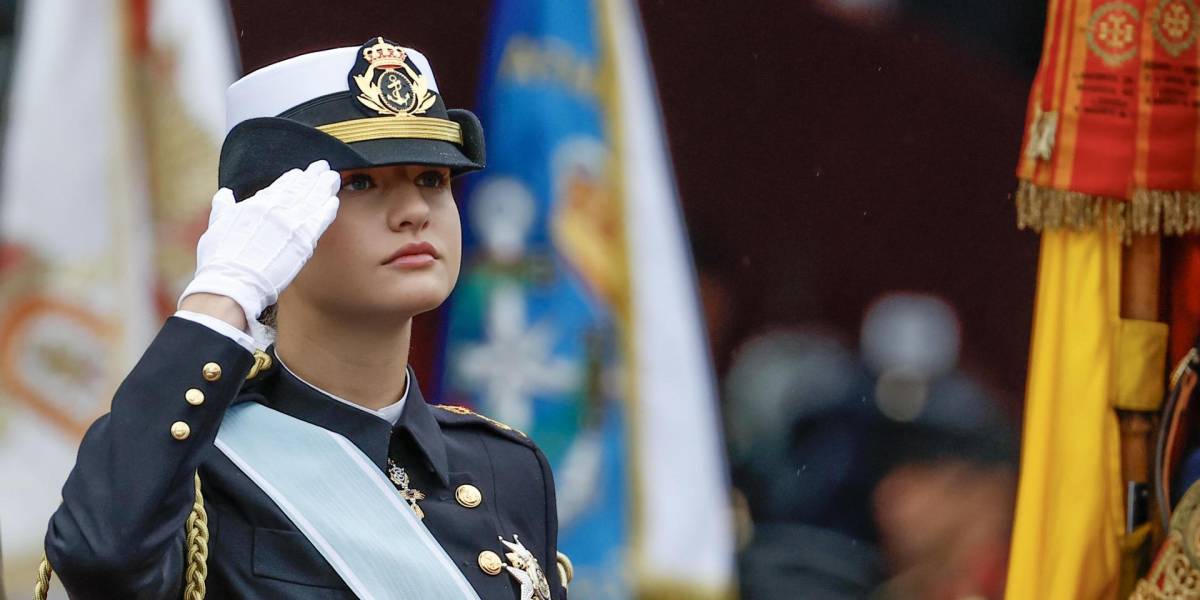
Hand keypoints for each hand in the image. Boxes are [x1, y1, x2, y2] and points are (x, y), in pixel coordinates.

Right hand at [179, 160, 339, 327]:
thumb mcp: (217, 224)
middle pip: (299, 188)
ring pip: (313, 199)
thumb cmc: (220, 259)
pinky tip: (334, 201)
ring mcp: (292, 223)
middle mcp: (276, 209)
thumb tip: (225, 193)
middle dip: (312, 176)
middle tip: (323, 167)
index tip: (300, 173)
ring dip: (324, 186)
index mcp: (256, 203)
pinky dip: (328, 208)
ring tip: (333, 178)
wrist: (233, 281)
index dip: (293, 178)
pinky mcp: (305, 240)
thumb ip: (224, 206)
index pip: (279, 186)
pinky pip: (321, 219)